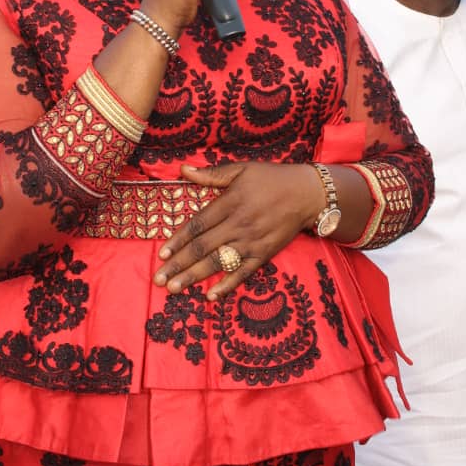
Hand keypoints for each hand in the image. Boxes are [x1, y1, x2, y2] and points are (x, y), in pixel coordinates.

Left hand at [153, 161, 323, 299]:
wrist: (307, 194)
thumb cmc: (272, 178)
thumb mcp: (242, 169)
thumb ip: (212, 174)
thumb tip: (183, 170)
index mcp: (230, 203)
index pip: (198, 224)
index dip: (178, 240)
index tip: (161, 253)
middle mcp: (238, 224)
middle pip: (203, 247)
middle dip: (179, 264)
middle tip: (158, 279)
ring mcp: (251, 242)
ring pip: (218, 262)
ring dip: (194, 277)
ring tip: (174, 289)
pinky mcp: (264, 254)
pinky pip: (242, 272)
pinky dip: (227, 285)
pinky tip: (210, 296)